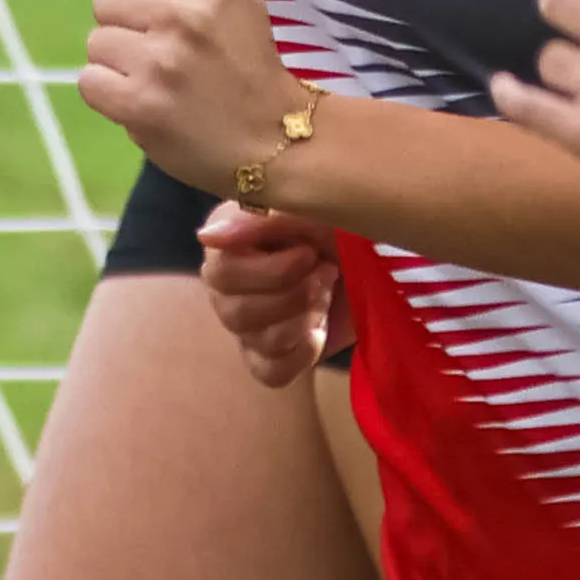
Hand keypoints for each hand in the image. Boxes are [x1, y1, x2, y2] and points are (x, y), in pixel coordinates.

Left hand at [78, 0, 310, 196]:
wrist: (278, 140)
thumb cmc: (251, 59)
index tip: (164, 7)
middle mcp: (184, 13)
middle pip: (104, 0)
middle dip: (129, 25)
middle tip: (170, 51)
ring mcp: (161, 60)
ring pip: (95, 42)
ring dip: (120, 63)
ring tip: (162, 77)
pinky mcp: (140, 104)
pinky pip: (89, 82)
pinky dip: (111, 94)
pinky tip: (147, 100)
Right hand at [193, 202, 340, 386]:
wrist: (372, 252)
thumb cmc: (335, 221)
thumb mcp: (305, 207)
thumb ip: (258, 218)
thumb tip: (207, 238)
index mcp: (225, 246)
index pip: (221, 276)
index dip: (272, 273)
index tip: (309, 253)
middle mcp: (225, 286)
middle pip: (237, 315)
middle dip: (296, 296)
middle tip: (327, 271)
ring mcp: (247, 324)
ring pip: (260, 342)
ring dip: (306, 318)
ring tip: (327, 292)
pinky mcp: (272, 354)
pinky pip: (270, 373)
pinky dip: (301, 354)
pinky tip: (319, 330)